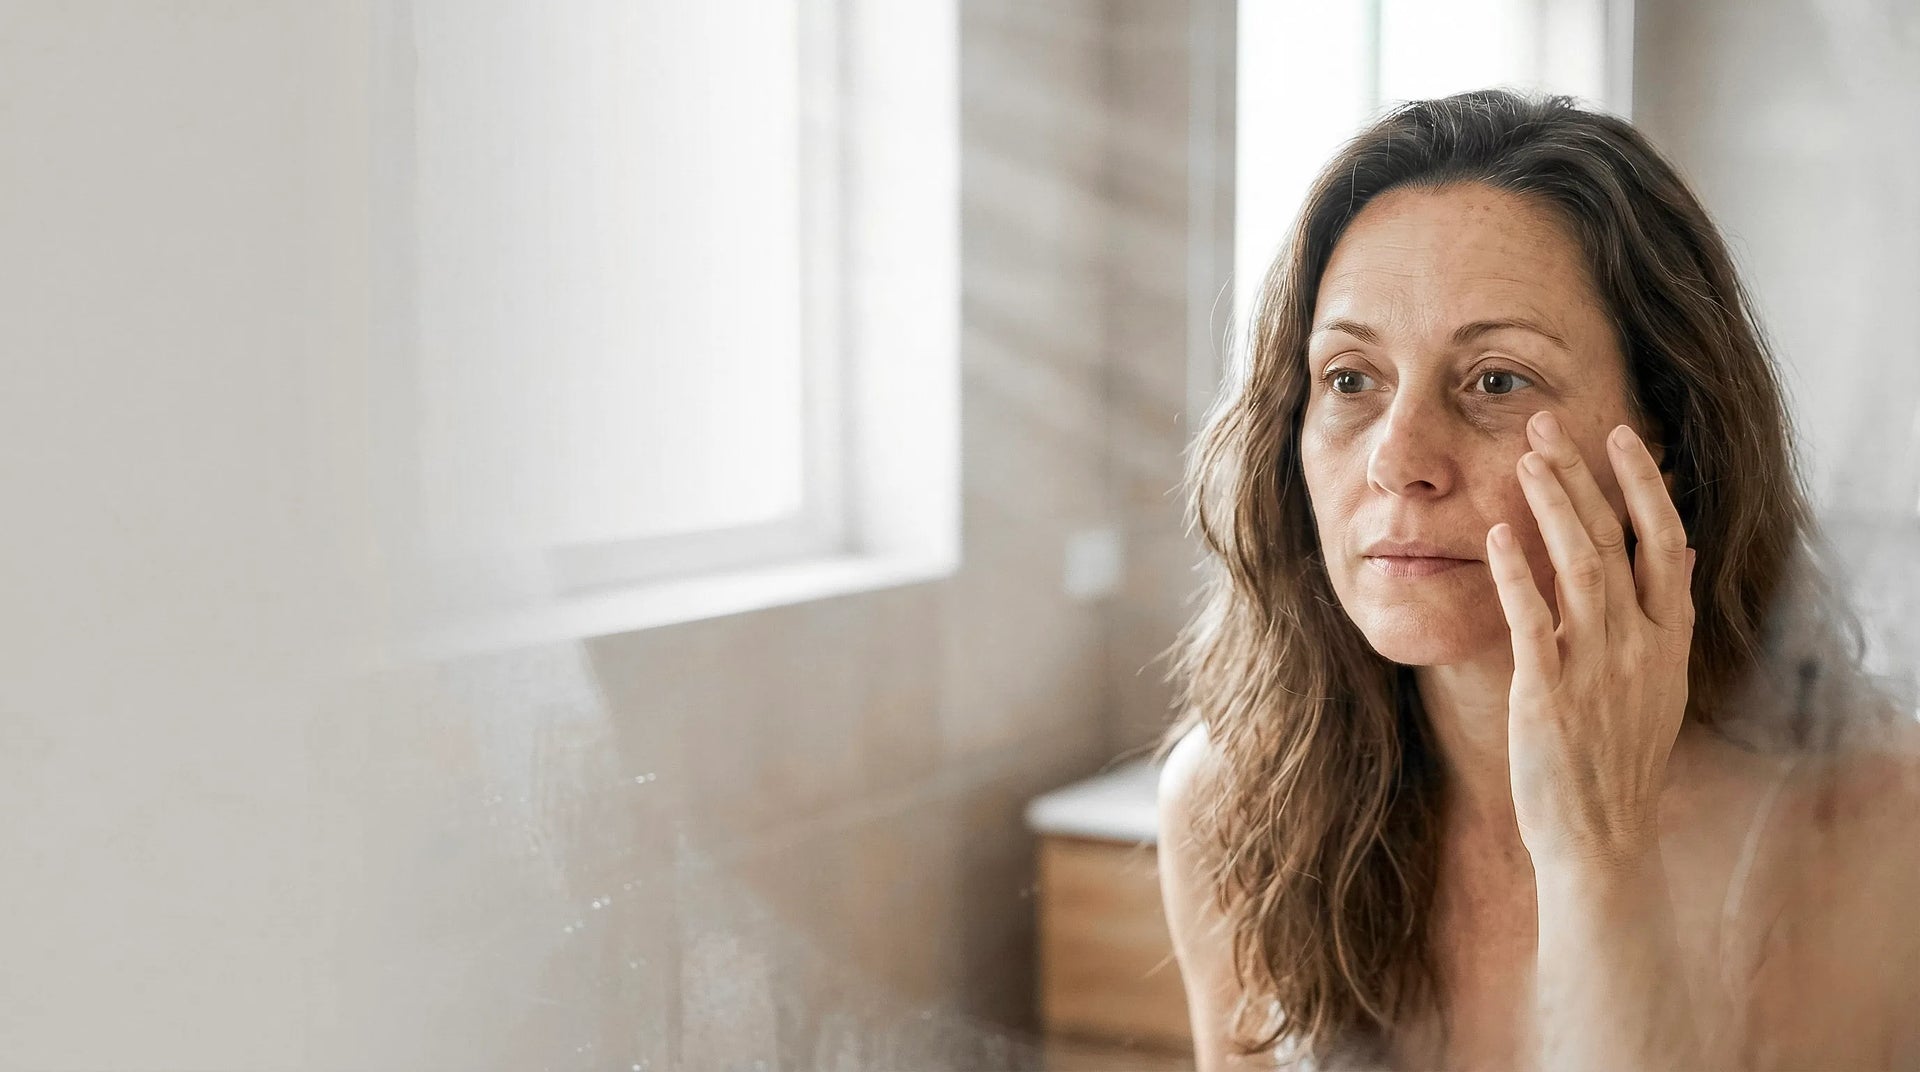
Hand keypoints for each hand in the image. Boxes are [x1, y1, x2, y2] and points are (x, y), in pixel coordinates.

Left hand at [1487, 410, 1697, 872]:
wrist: (1600, 836)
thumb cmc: (1620, 756)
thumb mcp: (1662, 683)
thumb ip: (1668, 615)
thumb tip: (1681, 555)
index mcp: (1669, 638)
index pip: (1667, 540)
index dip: (1644, 484)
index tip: (1620, 435)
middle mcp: (1640, 644)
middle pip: (1616, 539)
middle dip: (1582, 476)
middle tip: (1548, 424)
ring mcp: (1596, 666)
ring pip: (1580, 566)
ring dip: (1551, 506)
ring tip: (1524, 459)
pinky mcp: (1549, 691)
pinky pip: (1532, 618)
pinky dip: (1514, 571)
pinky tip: (1494, 534)